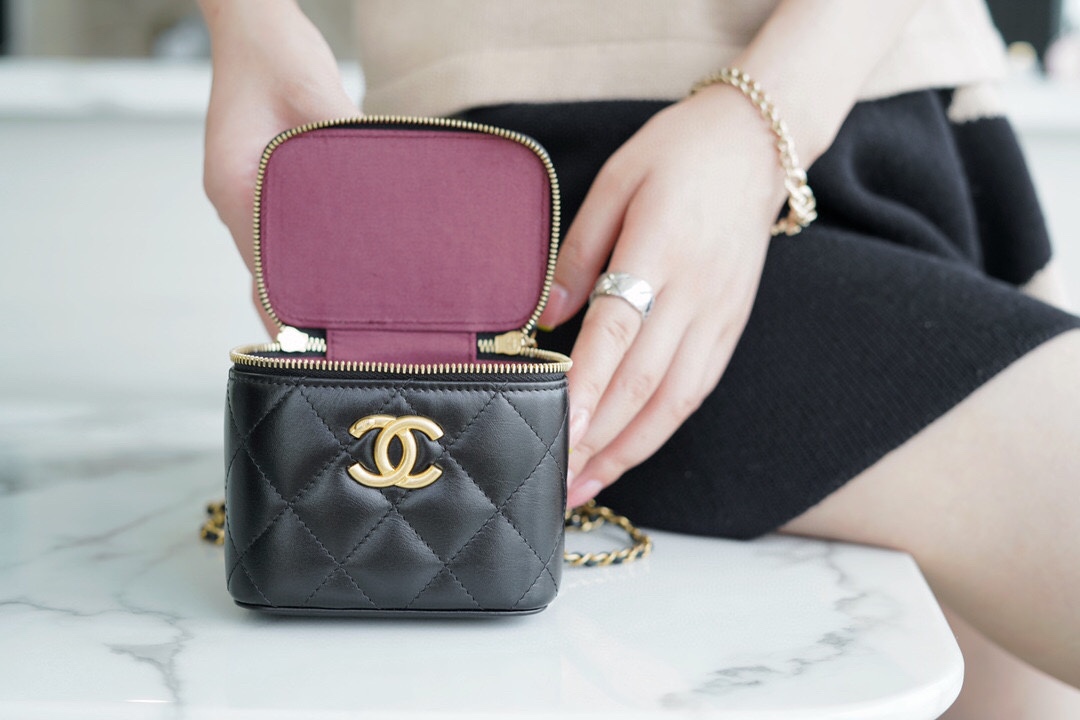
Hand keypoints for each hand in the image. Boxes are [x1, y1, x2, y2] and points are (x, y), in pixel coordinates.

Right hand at [200, 0, 358, 332]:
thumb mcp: (316, 92)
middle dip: (298, 306)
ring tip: (344, 321)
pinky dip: (313, 253)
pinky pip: (291, 229)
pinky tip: (343, 270)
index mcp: (234, 183)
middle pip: (267, 268)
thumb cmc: (275, 51)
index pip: (259, 263)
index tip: (309, 341)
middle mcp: (238, 195)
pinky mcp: (269, 182)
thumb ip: (344, 139)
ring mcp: (249, 190)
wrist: (256, 25)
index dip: (285, 305)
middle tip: (338, 343)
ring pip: (277, 253)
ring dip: (305, 283)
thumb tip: (381, 183)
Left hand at [536, 88, 789, 506]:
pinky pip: (697, 388)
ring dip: (630, 448)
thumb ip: (579, 253)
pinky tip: (633, 449)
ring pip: (673, 399)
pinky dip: (663, 427)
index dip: (588, 387)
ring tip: (588, 484)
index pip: (618, 332)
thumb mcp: (616, 181)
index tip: (560, 430)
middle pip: (643, 380)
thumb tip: (544, 318)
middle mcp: (696, 293)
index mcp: (660, 249)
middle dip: (598, 438)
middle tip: (558, 479)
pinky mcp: (732, 326)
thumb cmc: (677, 154)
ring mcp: (719, 315)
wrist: (758, 144)